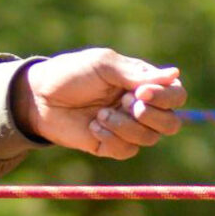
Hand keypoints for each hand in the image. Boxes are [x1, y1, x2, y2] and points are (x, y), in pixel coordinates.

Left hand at [13, 51, 185, 159]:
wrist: (38, 96)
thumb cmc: (71, 73)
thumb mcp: (103, 65)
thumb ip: (136, 73)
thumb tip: (175, 74)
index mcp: (144, 84)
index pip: (176, 95)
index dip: (166, 97)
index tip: (141, 91)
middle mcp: (140, 107)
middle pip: (171, 124)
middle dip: (152, 116)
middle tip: (126, 102)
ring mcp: (126, 128)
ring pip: (149, 139)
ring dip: (126, 126)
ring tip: (101, 113)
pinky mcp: (110, 146)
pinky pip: (126, 151)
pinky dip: (111, 138)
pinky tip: (93, 126)